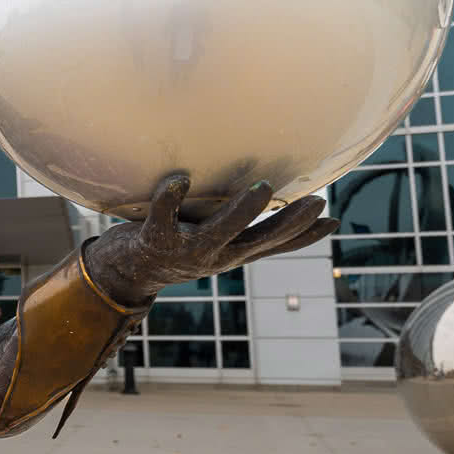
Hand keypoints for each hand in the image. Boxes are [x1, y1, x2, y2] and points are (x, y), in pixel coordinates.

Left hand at [85, 174, 338, 307]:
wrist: (121, 274)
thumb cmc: (171, 248)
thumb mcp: (211, 243)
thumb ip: (235, 229)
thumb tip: (266, 202)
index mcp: (230, 255)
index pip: (274, 247)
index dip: (304, 236)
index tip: (332, 219)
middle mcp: (212, 256)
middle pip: (257, 242)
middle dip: (287, 224)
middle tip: (315, 201)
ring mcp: (184, 250)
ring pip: (217, 232)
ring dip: (240, 212)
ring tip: (262, 188)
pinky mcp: (153, 240)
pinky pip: (162, 217)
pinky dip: (169, 198)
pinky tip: (180, 179)